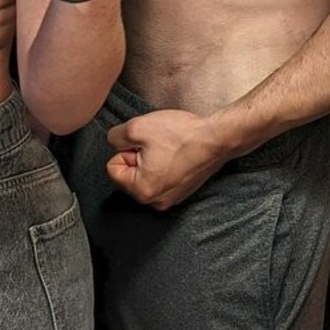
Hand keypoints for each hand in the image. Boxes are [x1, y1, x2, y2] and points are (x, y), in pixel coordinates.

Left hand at [105, 110, 228, 208]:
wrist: (217, 138)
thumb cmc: (180, 134)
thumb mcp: (136, 127)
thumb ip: (115, 137)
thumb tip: (115, 143)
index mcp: (141, 191)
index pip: (113, 168)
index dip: (126, 149)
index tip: (145, 144)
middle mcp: (155, 202)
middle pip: (128, 174)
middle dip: (137, 156)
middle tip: (157, 144)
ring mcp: (171, 199)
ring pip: (144, 175)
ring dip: (151, 159)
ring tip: (169, 148)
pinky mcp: (182, 192)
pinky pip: (161, 178)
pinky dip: (165, 164)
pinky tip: (177, 153)